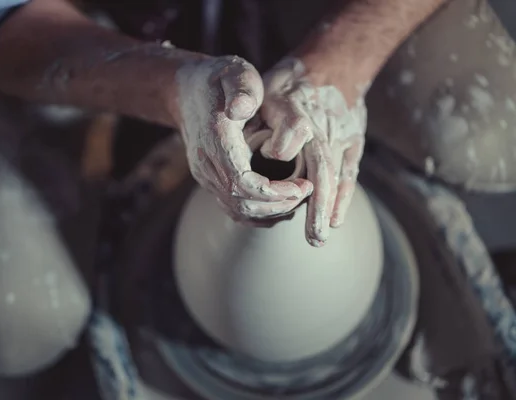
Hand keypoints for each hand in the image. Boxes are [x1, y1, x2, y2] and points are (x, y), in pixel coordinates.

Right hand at [176, 56, 311, 221]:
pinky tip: (279, 203)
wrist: (184, 91)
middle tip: (307, 191)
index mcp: (216, 140)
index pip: (243, 183)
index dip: (274, 192)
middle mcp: (206, 164)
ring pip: (237, 209)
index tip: (302, 185)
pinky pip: (232, 207)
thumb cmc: (218, 79)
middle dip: (278, 204)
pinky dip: (258, 212)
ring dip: (270, 210)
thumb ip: (242, 89)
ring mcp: (205, 175)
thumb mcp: (235, 73)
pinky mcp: (209, 180)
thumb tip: (240, 109)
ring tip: (297, 197)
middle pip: (242, 202)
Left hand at [261, 57, 367, 245]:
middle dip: (316, 204)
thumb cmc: (291, 82)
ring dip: (329, 208)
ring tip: (319, 236)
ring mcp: (342, 136)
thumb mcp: (268, 88)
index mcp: (300, 110)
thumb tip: (258, 145)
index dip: (283, 149)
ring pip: (336, 177)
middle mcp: (324, 126)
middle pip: (322, 168)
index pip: (296, 132)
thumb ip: (256, 112)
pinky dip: (342, 198)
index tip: (271, 161)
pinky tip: (334, 220)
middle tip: (312, 237)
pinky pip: (348, 174)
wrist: (335, 63)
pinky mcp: (353, 142)